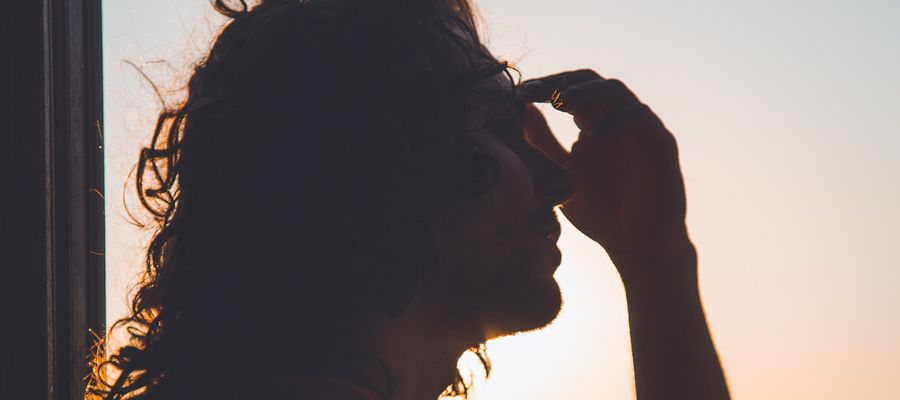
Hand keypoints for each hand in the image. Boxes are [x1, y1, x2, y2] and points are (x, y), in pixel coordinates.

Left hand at [521, 70, 691, 276]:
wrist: (638, 249)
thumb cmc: (601, 214)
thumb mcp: (560, 176)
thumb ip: (543, 144)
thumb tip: (523, 110)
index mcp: (595, 124)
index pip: (570, 90)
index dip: (545, 86)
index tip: (520, 94)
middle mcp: (618, 121)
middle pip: (591, 82)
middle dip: (561, 83)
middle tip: (534, 91)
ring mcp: (641, 129)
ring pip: (616, 92)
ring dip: (587, 92)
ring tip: (559, 102)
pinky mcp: (661, 143)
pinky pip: (640, 117)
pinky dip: (616, 120)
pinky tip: (592, 134)